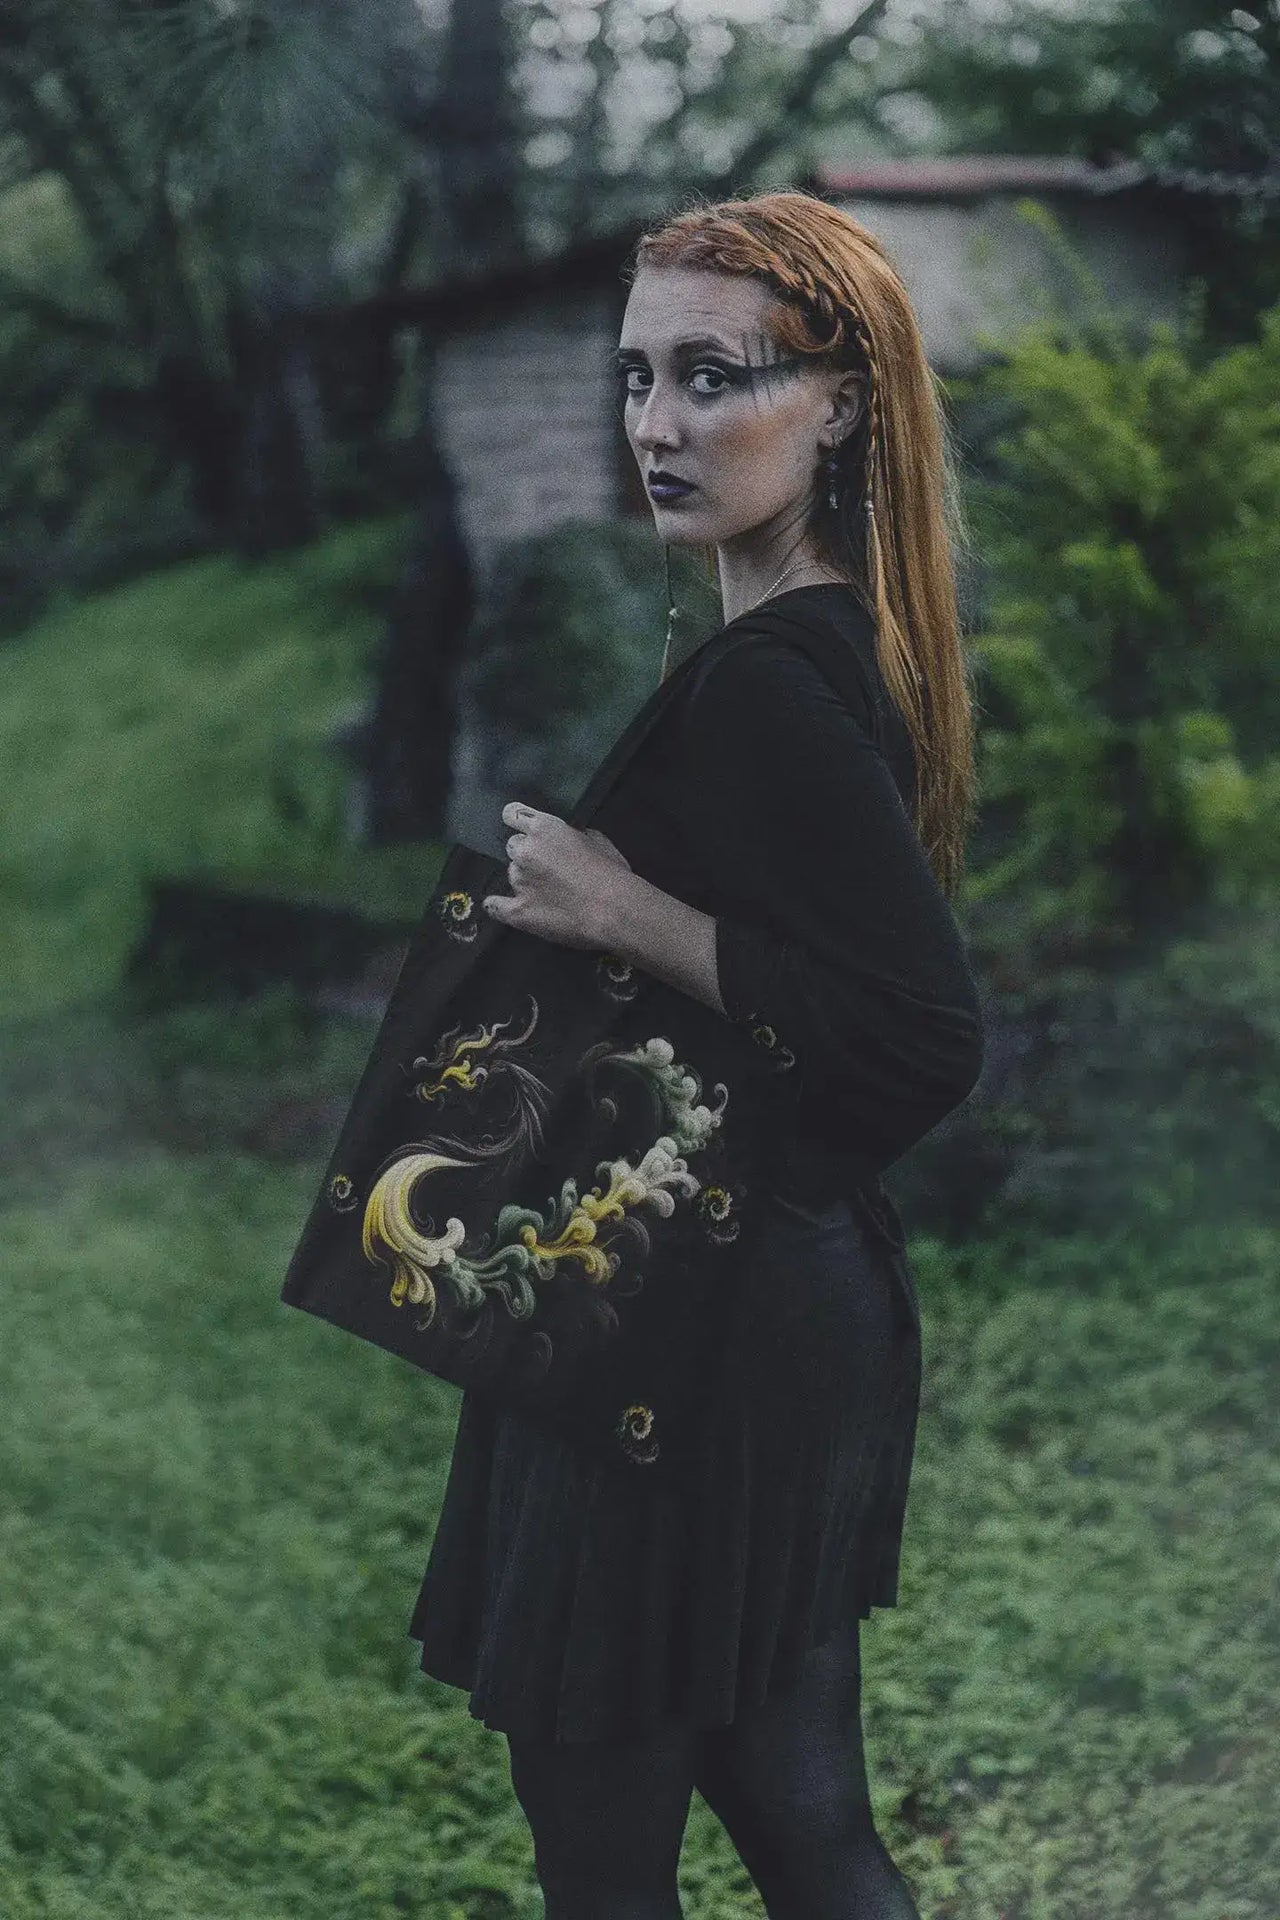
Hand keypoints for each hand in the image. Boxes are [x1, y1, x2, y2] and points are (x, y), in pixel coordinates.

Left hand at [482, 803, 631, 950]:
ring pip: (512, 875)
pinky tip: (505, 907)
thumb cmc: (612, 874)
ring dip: (524, 880)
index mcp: (544, 828)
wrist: (613, 910)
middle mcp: (524, 851)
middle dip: (526, 855)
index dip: (516, 821)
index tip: (521, 828)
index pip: (512, 814)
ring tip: (547, 894)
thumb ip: (574, 836)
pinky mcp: (517, 911)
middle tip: (547, 868)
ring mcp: (518, 881)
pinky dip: (499, 906)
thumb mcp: (597, 841)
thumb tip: (571, 838)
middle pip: (512, 847)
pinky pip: (495, 906)